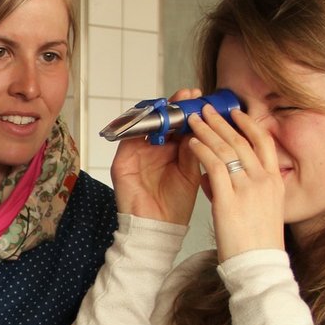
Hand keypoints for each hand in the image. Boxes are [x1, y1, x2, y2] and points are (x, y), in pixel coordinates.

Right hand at [110, 88, 204, 223]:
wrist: (158, 229)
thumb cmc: (175, 206)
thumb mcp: (191, 172)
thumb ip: (194, 149)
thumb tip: (202, 123)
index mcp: (171, 153)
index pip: (178, 125)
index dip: (188, 111)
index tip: (200, 99)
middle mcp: (153, 150)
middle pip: (161, 120)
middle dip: (175, 105)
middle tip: (189, 95)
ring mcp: (137, 154)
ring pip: (144, 124)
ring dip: (158, 111)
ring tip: (174, 103)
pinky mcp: (123, 162)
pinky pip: (127, 137)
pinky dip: (138, 125)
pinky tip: (153, 117)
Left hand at [184, 103, 285, 259]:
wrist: (258, 266)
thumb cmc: (257, 243)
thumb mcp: (261, 210)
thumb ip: (242, 190)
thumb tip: (214, 178)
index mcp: (275, 182)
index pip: (264, 143)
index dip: (249, 125)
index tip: (237, 113)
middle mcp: (264, 180)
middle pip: (242, 141)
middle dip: (222, 122)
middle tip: (207, 109)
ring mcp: (248, 189)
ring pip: (226, 149)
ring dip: (208, 131)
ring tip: (194, 121)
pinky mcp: (229, 200)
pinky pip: (214, 166)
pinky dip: (202, 151)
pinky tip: (191, 144)